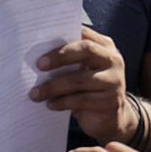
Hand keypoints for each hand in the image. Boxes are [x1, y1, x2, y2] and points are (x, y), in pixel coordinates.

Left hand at [32, 27, 132, 142]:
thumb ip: (69, 60)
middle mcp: (113, 60)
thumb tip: (38, 57)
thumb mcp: (81, 71)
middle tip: (38, 65)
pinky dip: (62, 102)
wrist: (110, 117)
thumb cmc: (88, 89)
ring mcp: (115, 80)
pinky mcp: (111, 101)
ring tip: (35, 94)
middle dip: (60, 56)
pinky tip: (50, 104)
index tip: (40, 40)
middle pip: (86, 50)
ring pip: (79, 80)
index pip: (85, 33)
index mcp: (105, 47)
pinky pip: (81, 100)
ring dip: (53, 87)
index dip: (64, 34)